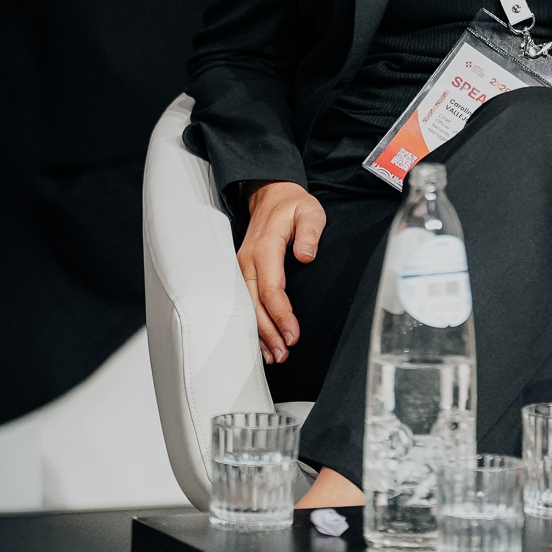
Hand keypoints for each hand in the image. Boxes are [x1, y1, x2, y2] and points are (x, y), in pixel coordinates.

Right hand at [237, 182, 325, 364]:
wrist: (270, 195)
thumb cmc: (292, 205)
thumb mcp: (309, 211)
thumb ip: (309, 232)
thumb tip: (305, 255)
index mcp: (265, 247)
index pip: (271, 288)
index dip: (281, 314)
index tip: (293, 334)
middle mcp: (248, 259)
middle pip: (254, 304)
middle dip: (269, 332)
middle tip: (285, 354)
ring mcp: (241, 266)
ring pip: (246, 307)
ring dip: (259, 333)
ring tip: (275, 356)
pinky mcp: (242, 272)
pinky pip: (244, 302)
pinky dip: (252, 324)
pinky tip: (261, 343)